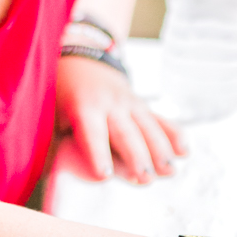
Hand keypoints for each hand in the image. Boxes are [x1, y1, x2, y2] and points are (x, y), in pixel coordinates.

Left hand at [55, 57, 185, 182]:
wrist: (82, 58)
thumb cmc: (61, 92)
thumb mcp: (51, 113)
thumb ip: (57, 139)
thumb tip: (53, 174)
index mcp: (84, 106)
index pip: (92, 132)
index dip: (97, 153)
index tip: (104, 175)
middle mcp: (110, 103)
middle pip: (126, 132)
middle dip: (137, 156)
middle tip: (146, 179)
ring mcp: (130, 102)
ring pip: (148, 126)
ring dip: (160, 149)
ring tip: (170, 170)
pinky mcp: (142, 105)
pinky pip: (160, 119)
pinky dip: (174, 133)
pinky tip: (185, 150)